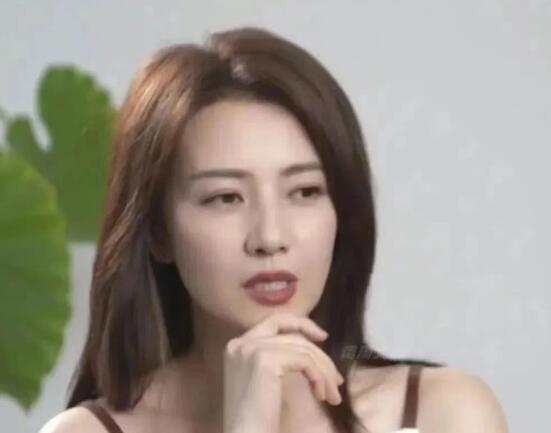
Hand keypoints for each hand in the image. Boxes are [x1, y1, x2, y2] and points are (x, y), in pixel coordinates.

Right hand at [223, 312, 344, 432]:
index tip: (321, 337)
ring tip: (332, 396)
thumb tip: (309, 347)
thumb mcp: (263, 381)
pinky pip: (304, 360)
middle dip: (318, 350)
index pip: (274, 321)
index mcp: (237, 345)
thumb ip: (277, 358)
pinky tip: (321, 396)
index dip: (301, 324)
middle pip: (291, 333)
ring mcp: (252, 348)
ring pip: (301, 348)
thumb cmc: (256, 419)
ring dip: (323, 371)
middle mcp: (242, 342)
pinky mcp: (265, 360)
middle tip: (336, 376)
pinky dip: (318, 377)